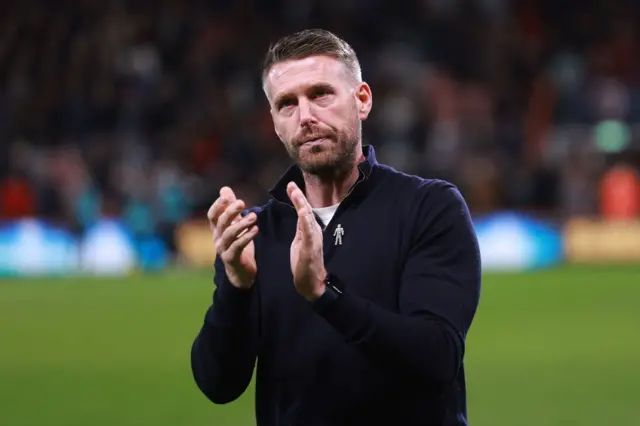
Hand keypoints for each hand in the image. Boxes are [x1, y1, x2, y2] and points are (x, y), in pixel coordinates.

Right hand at [208, 186, 257, 288]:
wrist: (241, 272)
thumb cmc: (238, 246)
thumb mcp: (235, 225)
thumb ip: (230, 208)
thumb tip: (224, 189)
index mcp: (217, 230)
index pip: (212, 215)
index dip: (217, 205)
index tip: (226, 196)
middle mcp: (217, 239)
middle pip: (221, 222)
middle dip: (231, 211)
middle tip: (242, 203)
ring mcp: (223, 249)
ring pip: (229, 234)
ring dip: (241, 224)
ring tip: (254, 217)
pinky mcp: (231, 259)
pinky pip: (238, 246)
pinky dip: (247, 237)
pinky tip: (256, 229)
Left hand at [287, 182, 326, 300]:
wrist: (311, 282)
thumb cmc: (305, 263)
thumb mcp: (300, 241)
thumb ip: (301, 227)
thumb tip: (300, 212)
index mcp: (310, 230)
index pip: (303, 210)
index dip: (298, 197)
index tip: (290, 185)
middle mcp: (314, 231)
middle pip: (306, 210)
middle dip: (299, 196)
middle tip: (291, 184)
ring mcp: (314, 239)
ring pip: (307, 218)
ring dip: (301, 204)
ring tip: (295, 193)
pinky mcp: (311, 247)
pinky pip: (308, 232)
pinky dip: (305, 221)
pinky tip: (302, 212)